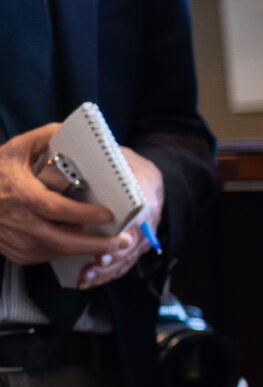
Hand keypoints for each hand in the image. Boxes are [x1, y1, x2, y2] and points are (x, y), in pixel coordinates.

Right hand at [0, 123, 123, 270]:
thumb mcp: (15, 149)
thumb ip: (45, 137)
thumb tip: (73, 131)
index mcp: (21, 195)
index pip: (57, 209)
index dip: (84, 214)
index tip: (108, 214)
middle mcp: (20, 222)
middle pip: (64, 241)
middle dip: (97, 245)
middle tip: (123, 241)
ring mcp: (18, 242)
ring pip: (59, 251)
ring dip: (86, 249)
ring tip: (111, 244)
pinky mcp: (17, 254)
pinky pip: (48, 255)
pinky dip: (67, 251)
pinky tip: (83, 244)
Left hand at [75, 151, 165, 287]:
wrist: (141, 176)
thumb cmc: (124, 165)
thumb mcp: (118, 156)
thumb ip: (103, 161)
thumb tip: (76, 160)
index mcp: (148, 189)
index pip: (144, 213)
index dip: (133, 229)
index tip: (120, 238)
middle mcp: (150, 215)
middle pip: (137, 241)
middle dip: (117, 255)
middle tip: (97, 263)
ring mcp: (143, 233)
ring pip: (129, 256)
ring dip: (108, 269)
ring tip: (88, 276)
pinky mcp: (133, 244)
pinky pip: (122, 262)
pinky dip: (106, 273)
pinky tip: (88, 279)